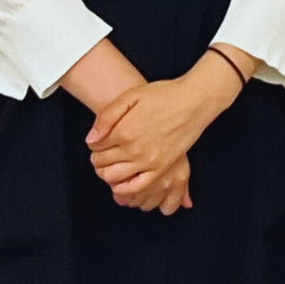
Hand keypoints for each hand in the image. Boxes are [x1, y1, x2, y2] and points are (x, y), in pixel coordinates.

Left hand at [87, 68, 228, 207]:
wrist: (193, 101)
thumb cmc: (163, 95)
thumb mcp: (131, 96)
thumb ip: (106, 116)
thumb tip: (91, 140)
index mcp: (124, 130)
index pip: (95, 146)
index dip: (94, 143)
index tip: (99, 140)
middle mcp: (134, 149)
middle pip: (102, 162)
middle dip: (97, 158)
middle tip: (101, 153)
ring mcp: (148, 161)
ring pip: (114, 177)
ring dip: (105, 173)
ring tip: (109, 165)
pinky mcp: (161, 168)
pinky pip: (136, 187)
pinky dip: (123, 189)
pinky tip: (121, 182)